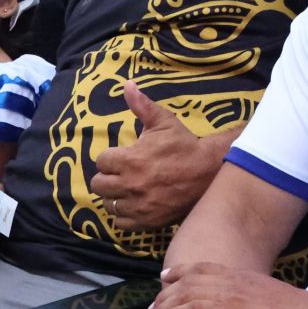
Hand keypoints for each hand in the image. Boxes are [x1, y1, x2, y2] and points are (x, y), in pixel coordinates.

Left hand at [90, 81, 216, 230]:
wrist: (208, 173)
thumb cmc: (184, 145)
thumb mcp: (163, 122)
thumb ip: (141, 105)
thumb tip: (127, 85)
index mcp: (129, 160)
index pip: (101, 161)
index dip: (110, 158)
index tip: (122, 157)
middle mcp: (130, 185)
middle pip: (98, 185)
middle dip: (107, 177)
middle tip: (120, 174)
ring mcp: (138, 205)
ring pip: (109, 205)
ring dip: (114, 196)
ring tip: (127, 189)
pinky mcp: (147, 221)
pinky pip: (122, 223)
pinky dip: (124, 216)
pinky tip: (133, 204)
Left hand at [149, 262, 307, 308]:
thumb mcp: (271, 303)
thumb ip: (256, 304)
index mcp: (242, 276)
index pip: (205, 268)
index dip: (183, 272)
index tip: (166, 277)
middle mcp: (232, 278)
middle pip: (189, 279)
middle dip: (167, 291)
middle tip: (152, 303)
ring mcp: (228, 291)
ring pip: (185, 292)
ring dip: (164, 304)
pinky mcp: (227, 308)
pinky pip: (191, 307)